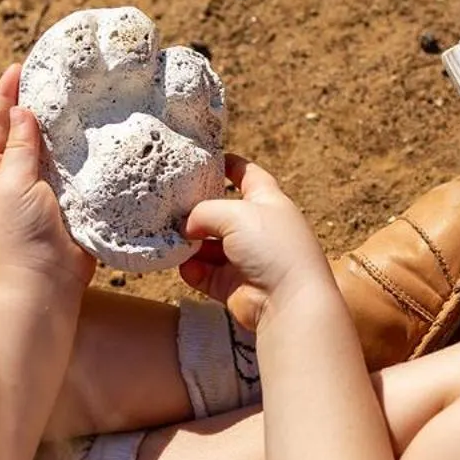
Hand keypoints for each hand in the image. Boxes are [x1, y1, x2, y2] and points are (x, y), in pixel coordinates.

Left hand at [0, 64, 93, 298]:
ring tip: (79, 99)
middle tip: (53, 77)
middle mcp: (13, 181)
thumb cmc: (18, 236)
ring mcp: (43, 194)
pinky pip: (77, 173)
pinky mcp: (70, 206)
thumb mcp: (10, 185)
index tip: (19, 68)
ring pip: (52, 152)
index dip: (4, 97)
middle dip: (36, 106)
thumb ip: (19, 149)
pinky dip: (86, 155)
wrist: (46, 285)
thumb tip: (24, 113)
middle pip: (23, 134)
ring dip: (64, 129)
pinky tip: (99, 136)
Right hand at [180, 155, 333, 330]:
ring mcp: (245, 259)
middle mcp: (258, 229)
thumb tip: (187, 227)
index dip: (228, 164)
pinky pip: (205, 274)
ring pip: (208, 246)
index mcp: (268, 202)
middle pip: (221, 213)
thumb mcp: (236, 214)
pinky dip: (194, 270)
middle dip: (197, 211)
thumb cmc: (272, 247)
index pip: (248, 175)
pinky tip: (187, 267)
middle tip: (170, 208)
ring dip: (190, 244)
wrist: (289, 301)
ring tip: (173, 240)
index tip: (204, 158)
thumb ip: (205, 211)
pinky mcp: (233, 286)